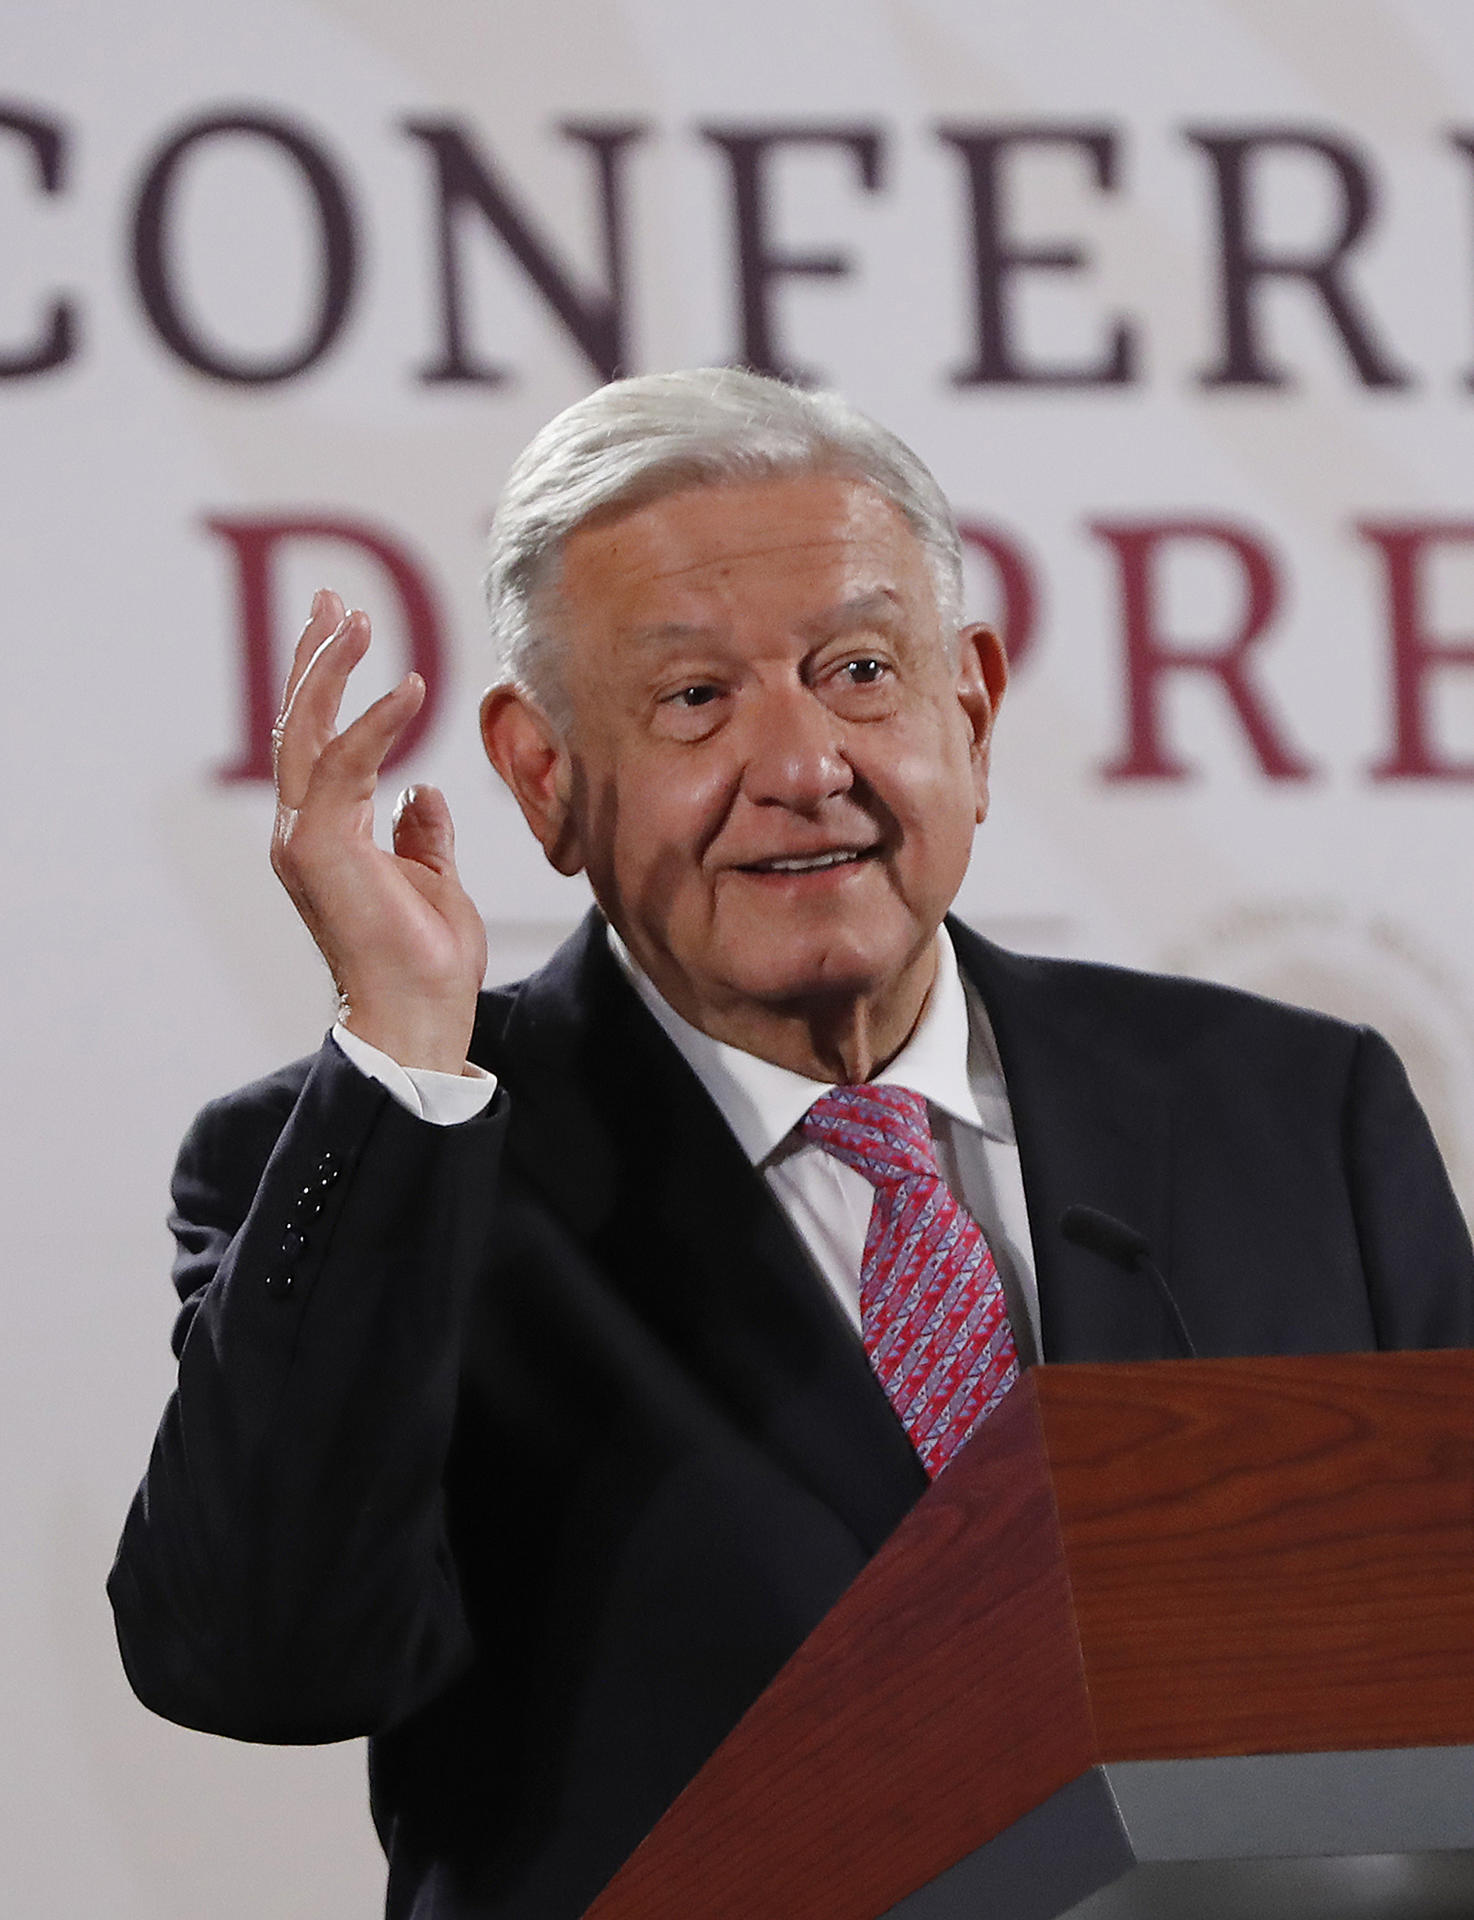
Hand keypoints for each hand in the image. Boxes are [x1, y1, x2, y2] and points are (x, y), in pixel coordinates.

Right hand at [271, 590, 487, 1072]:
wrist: (421, 1014)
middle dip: (316, 657)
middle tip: (333, 600)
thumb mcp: (435, 881)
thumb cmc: (427, 961)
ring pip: (306, 734)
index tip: (348, 627)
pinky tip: (410, 687)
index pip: (321, 743)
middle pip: (298, 725)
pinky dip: (377, 722)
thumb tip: (420, 792)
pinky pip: (347, 766)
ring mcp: (305, 839)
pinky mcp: (320, 848)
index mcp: (327, 835)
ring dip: (331, 670)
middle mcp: (304, 831)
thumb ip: (422, 835)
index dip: (331, 682)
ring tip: (356, 617)